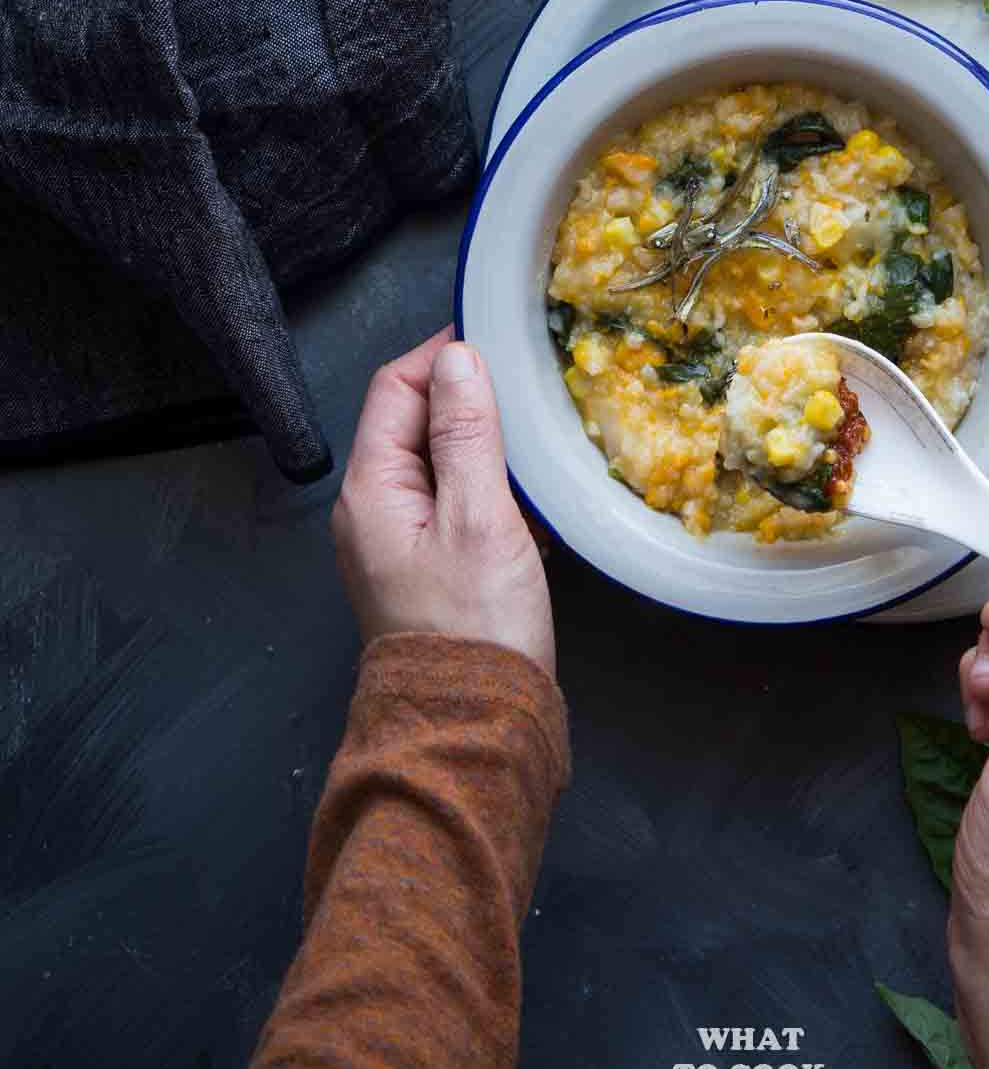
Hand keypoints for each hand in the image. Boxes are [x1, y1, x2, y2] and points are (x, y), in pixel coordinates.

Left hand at [332, 330, 554, 674]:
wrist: (474, 729)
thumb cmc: (477, 624)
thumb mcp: (480, 516)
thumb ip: (467, 432)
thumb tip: (458, 356)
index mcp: (371, 490)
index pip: (393, 388)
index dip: (440, 355)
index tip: (496, 339)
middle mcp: (372, 512)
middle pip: (411, 422)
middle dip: (466, 398)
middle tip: (527, 386)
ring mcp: (397, 543)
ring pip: (437, 463)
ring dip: (483, 445)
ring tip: (536, 440)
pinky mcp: (427, 569)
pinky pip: (452, 503)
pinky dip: (488, 488)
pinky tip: (529, 500)